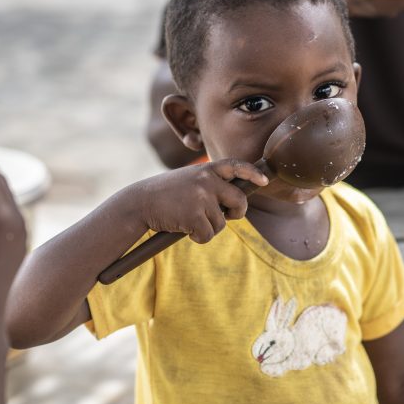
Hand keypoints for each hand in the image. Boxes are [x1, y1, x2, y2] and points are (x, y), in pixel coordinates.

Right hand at [132, 159, 268, 242]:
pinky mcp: (195, 216)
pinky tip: (184, 229)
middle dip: (237, 212)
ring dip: (208, 228)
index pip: (236, 165)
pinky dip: (198, 237)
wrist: (140, 202)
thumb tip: (232, 203)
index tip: (264, 182)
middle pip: (239, 200)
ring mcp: (201, 198)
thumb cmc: (165, 194)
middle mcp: (207, 180)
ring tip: (188, 220)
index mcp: (206, 169)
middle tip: (228, 216)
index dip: (252, 173)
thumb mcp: (188, 180)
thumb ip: (209, 185)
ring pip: (221, 223)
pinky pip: (208, 235)